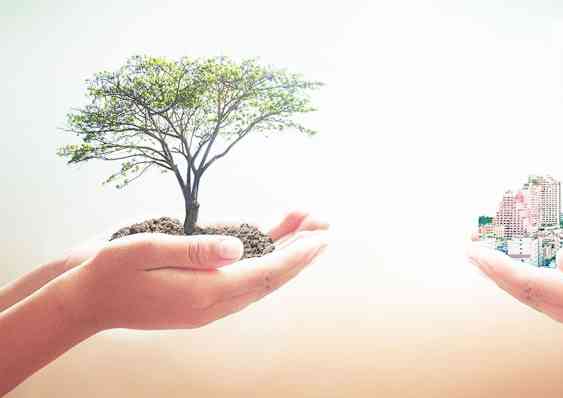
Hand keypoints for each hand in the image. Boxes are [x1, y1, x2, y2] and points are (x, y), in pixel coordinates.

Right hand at [54, 211, 328, 331]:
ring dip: (285, 253)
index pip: (265, 272)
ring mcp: (210, 305)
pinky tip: (274, 238)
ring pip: (261, 279)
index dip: (297, 254)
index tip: (322, 237)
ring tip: (308, 223)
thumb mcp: (145, 250)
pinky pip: (243, 280)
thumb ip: (194, 249)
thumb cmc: (112, 271)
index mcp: (204, 292)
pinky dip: (263, 259)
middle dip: (301, 252)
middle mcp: (214, 304)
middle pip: (271, 277)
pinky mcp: (203, 300)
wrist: (88, 301)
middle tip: (326, 224)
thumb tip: (237, 247)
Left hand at [467, 240, 562, 337]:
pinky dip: (532, 282)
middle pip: (526, 293)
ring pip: (537, 298)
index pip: (530, 283)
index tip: (473, 249)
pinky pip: (553, 299)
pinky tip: (525, 268)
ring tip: (489, 256)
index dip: (498, 266)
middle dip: (496, 271)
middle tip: (470, 247)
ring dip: (510, 278)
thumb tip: (562, 257)